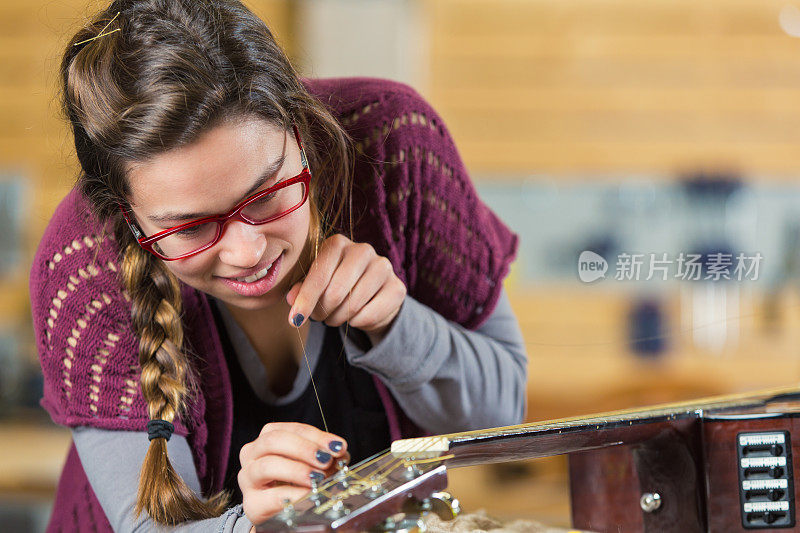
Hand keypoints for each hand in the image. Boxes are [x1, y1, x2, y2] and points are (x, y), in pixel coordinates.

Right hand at [238, 422, 348, 525]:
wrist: (281, 514)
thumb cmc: (295, 482)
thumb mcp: (310, 464)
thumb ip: (325, 456)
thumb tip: (340, 453)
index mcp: (268, 439)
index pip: (292, 429)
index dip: (316, 436)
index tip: (337, 446)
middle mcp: (253, 454)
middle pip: (274, 441)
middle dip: (303, 448)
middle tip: (325, 459)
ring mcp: (249, 479)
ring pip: (267, 465)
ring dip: (296, 470)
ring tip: (318, 477)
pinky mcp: (252, 504)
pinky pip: (272, 496)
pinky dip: (293, 494)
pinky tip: (309, 495)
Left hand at [286, 234, 405, 342]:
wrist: (370, 294)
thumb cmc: (334, 285)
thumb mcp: (314, 285)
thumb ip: (300, 289)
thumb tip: (292, 299)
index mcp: (338, 243)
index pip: (319, 274)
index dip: (306, 300)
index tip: (295, 320)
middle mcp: (363, 250)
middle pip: (336, 291)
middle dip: (322, 311)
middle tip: (318, 317)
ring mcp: (383, 267)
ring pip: (353, 305)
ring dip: (338, 319)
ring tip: (334, 317)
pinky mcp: (397, 287)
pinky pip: (370, 314)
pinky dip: (357, 323)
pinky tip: (354, 318)